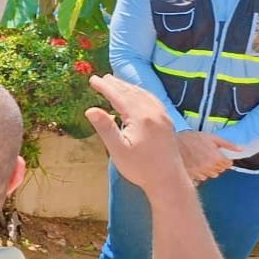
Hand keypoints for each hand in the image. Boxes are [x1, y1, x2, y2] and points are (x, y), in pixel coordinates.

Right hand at [84, 75, 189, 194]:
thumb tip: (90, 109)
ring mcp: (162, 116)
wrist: (168, 180)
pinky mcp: (167, 122)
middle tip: (102, 78)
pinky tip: (137, 95)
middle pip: (132, 93)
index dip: (105, 87)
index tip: (93, 80)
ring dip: (128, 87)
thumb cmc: (140, 168)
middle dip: (116, 84)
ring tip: (116, 82)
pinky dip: (141, 93)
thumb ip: (105, 128)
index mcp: (140, 117)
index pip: (119, 96)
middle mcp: (153, 112)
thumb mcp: (118, 150)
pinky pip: (152, 100)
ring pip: (143, 95)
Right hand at [176, 130, 240, 182]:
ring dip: (209, 169)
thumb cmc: (191, 139)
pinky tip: (196, 165)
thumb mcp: (211, 137)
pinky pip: (202, 177)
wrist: (173, 144)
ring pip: (212, 174)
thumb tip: (241, 149)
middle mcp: (210, 167)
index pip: (228, 164)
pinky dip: (201, 172)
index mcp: (216, 158)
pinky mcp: (193, 176)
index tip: (220, 155)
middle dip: (217, 164)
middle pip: (220, 170)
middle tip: (209, 156)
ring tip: (202, 160)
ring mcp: (201, 173)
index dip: (225, 159)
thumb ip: (227, 144)